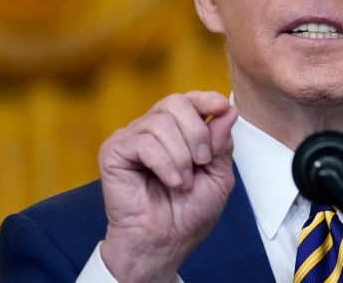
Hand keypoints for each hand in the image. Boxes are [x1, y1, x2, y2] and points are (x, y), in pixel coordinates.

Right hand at [98, 91, 236, 282]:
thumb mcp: (218, 175)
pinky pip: (144, 141)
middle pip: (176, 102)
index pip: (188, 99)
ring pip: (161, 121)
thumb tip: (228, 110)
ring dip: (181, 156)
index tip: (222, 107)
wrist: (165, 243)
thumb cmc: (188, 213)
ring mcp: (132, 138)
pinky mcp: (114, 151)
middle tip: (202, 161)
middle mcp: (152, 129)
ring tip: (183, 182)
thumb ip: (222, 143)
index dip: (205, 99)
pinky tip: (171, 182)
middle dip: (197, 132)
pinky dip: (165, 163)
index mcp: (177, 131)